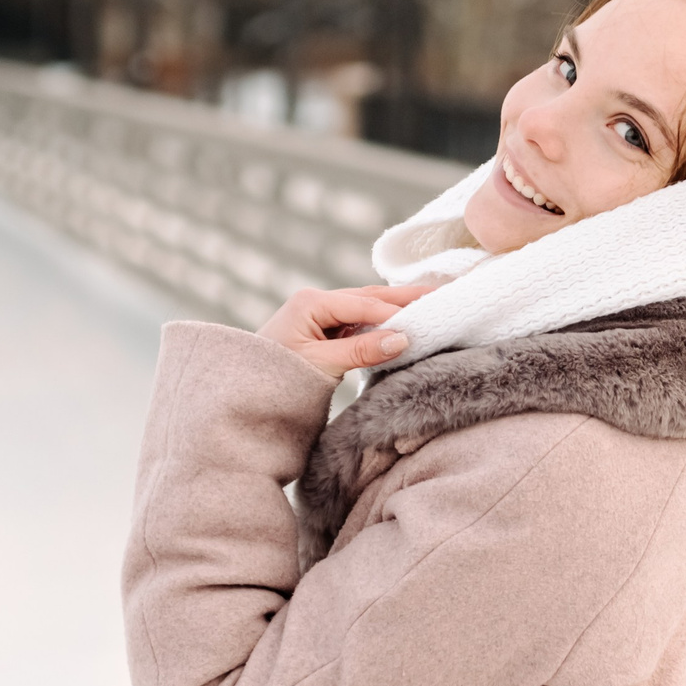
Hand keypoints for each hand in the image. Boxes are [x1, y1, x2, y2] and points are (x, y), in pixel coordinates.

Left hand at [258, 283, 431, 378]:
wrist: (243, 393)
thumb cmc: (272, 378)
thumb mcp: (318, 365)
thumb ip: (359, 351)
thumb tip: (401, 339)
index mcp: (311, 302)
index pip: (363, 304)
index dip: (395, 314)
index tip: (425, 323)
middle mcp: (317, 302)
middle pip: (369, 296)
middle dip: (405, 297)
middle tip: (443, 292)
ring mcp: (321, 315)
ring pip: (367, 307)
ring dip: (398, 307)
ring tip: (433, 301)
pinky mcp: (326, 330)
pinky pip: (361, 322)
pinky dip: (384, 322)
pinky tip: (407, 320)